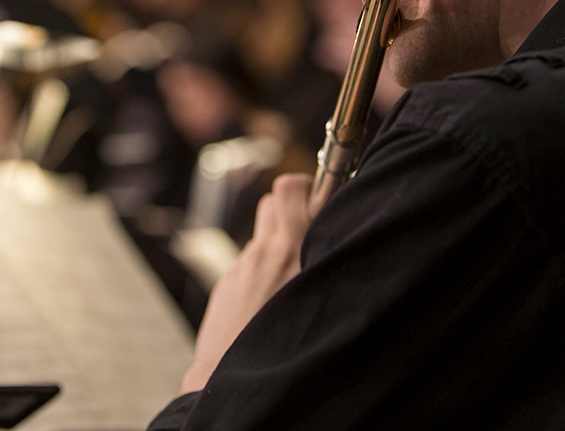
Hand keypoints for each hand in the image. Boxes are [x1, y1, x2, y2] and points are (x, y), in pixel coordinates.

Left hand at [178, 173, 314, 393]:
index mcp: (289, 249)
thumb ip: (326, 255)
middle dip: (288, 209)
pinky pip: (247, 266)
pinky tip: (270, 299)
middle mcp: (262, 254)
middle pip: (271, 202)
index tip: (316, 197)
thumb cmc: (285, 343)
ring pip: (260, 238)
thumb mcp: (320, 291)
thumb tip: (338, 231)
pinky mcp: (226, 286)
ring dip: (274, 243)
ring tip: (291, 270)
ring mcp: (241, 269)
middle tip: (306, 229)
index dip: (303, 187)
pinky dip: (260, 272)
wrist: (235, 376)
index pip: (288, 188)